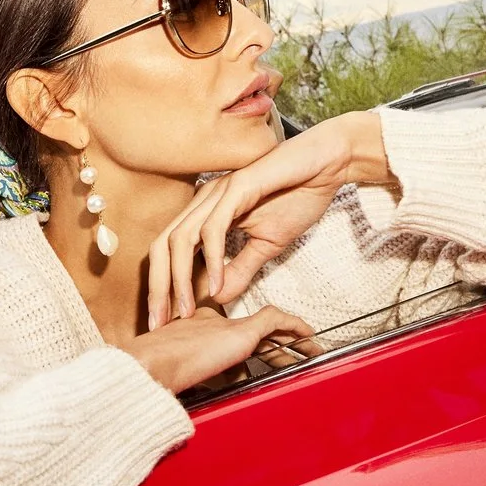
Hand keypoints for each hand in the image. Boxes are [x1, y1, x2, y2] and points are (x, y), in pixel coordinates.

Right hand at [122, 305, 317, 393]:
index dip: (251, 346)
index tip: (262, 357)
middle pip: (253, 332)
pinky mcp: (239, 330)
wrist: (153, 363)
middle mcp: (211, 322)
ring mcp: (226, 325)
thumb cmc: (156, 373)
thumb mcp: (177, 378)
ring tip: (309, 348)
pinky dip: (294, 325)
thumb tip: (193, 402)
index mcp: (194, 331)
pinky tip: (308, 334)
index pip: (231, 335)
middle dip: (276, 344)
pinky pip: (275, 320)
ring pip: (268, 327)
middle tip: (295, 353)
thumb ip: (190, 382)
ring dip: (291, 338)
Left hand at [147, 111, 393, 326]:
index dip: (161, 286)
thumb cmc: (297, 196)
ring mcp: (217, 192)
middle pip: (162, 246)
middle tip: (160, 322)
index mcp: (205, 212)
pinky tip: (218, 283)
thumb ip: (240, 269)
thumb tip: (218, 297)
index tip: (163, 320)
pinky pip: (213, 228)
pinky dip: (212, 258)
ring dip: (180, 277)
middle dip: (158, 287)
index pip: (169, 252)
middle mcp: (203, 201)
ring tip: (185, 309)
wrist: (326, 164)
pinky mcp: (236, 187)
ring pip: (181, 238)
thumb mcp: (266, 245)